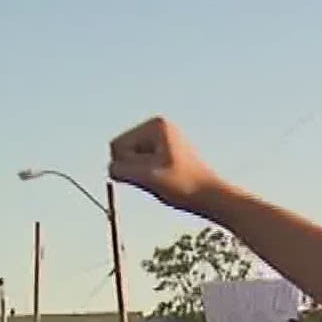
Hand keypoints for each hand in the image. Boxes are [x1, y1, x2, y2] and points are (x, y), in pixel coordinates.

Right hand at [108, 118, 225, 213]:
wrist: (210, 196)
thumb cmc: (183, 186)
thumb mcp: (149, 178)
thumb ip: (123, 170)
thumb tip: (111, 168)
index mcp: (155, 125)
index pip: (117, 146)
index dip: (130, 166)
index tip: (155, 172)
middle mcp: (157, 126)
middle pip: (121, 150)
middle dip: (135, 169)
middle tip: (160, 178)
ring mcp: (160, 138)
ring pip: (129, 160)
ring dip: (141, 174)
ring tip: (164, 179)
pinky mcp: (163, 151)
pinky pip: (139, 165)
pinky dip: (148, 176)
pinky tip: (167, 179)